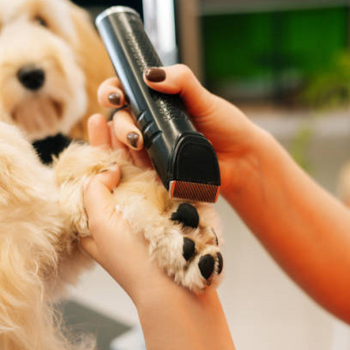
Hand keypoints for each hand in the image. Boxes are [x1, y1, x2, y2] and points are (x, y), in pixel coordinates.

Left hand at [81, 115, 172, 302]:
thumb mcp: (97, 224)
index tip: (93, 123)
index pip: (92, 173)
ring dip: (131, 140)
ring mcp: (147, 198)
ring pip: (137, 162)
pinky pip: (158, 169)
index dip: (91, 148)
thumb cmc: (131, 258)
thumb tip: (106, 168)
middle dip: (110, 138)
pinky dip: (153, 151)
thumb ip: (93, 190)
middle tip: (107, 113)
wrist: (172, 277)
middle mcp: (123, 203)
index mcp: (100, 212)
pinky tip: (149, 133)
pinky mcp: (168, 197)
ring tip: (126, 114)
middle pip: (114, 163)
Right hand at [96, 64, 265, 196]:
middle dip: (121, 124)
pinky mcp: (155, 170)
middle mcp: (150, 125)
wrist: (240, 160)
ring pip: (122, 145)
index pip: (126, 93)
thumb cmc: (226, 127)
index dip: (113, 91)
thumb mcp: (204, 98)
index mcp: (158, 104)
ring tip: (139, 143)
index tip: (117, 95)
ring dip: (121, 143)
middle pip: (120, 121)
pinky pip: (134, 166)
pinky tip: (136, 160)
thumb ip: (182, 80)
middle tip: (136, 132)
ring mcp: (151, 149)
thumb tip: (151, 75)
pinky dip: (130, 163)